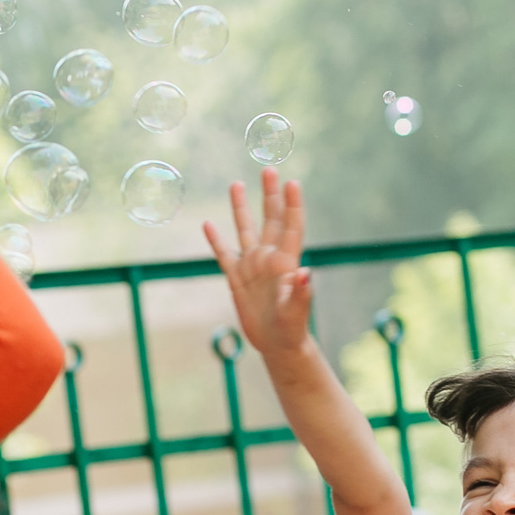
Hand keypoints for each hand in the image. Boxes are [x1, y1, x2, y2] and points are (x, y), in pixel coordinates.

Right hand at [203, 171, 312, 358]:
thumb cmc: (292, 330)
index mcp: (286, 262)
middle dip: (270, 195)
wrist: (277, 344)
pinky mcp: (237, 279)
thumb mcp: (296, 313)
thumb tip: (306, 272)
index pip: (291, 227)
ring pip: (245, 230)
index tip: (293, 182)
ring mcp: (252, 267)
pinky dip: (216, 240)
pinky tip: (207, 224)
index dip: (292, 205)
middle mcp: (269, 258)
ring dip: (241, 208)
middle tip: (269, 170)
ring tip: (236, 184)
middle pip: (270, 219)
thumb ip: (301, 293)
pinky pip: (224, 255)